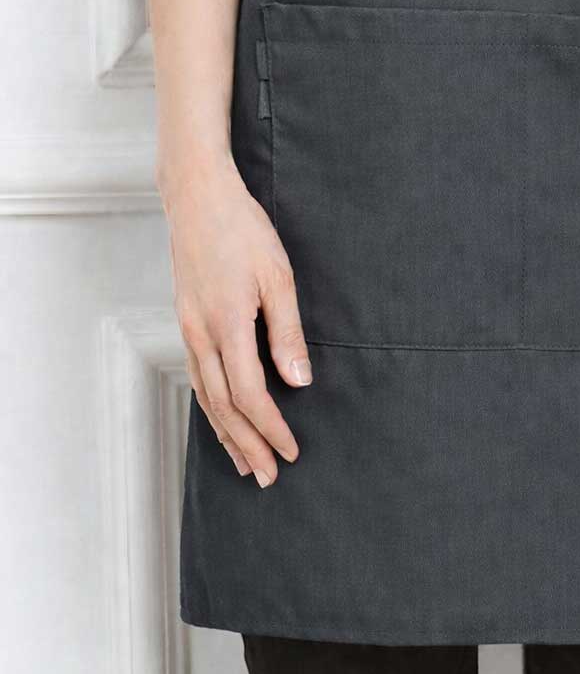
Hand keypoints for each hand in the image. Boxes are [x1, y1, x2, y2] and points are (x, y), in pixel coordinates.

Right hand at [163, 154, 312, 485]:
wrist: (197, 196)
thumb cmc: (242, 228)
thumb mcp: (277, 274)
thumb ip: (287, 330)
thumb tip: (299, 381)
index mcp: (227, 324)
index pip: (249, 394)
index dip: (270, 428)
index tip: (291, 450)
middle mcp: (201, 334)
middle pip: (222, 406)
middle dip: (246, 445)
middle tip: (267, 477)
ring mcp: (188, 328)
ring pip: (205, 395)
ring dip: (226, 433)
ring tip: (243, 463)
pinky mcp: (186, 320)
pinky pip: (197, 376)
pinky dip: (211, 406)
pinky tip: (221, 417)